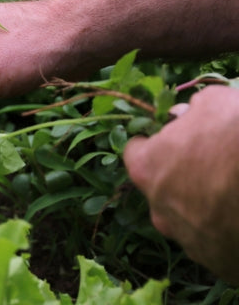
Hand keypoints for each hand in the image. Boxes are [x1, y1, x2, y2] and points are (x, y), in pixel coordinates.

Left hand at [124, 85, 238, 283]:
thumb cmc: (237, 138)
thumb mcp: (216, 103)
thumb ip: (193, 109)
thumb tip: (186, 115)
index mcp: (147, 169)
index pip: (136, 153)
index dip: (156, 142)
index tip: (175, 137)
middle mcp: (158, 208)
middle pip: (162, 188)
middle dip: (181, 175)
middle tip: (212, 163)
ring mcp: (186, 239)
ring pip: (188, 217)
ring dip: (204, 204)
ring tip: (232, 188)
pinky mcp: (215, 261)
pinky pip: (214, 241)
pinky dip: (225, 229)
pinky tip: (238, 212)